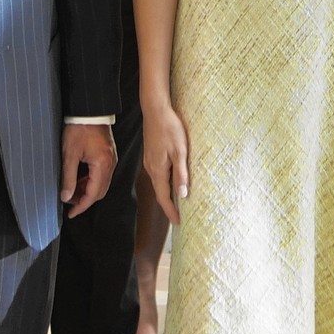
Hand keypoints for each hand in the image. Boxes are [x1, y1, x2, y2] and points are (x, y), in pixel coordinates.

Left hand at [60, 122, 115, 217]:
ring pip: (102, 184)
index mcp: (102, 165)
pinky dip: (92, 181)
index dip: (82, 206)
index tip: (71, 213)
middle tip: (69, 203)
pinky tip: (80, 180)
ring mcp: (111, 159)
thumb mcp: (69, 154)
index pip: (93, 194)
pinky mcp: (109, 155)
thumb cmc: (79, 129)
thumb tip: (66, 196)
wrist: (90, 112)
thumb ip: (68, 177)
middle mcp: (110, 164)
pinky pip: (103, 175)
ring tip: (72, 191)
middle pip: (100, 191)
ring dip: (88, 191)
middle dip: (85, 200)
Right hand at [142, 99, 190, 224]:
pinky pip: (159, 174)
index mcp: (158, 170)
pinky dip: (166, 182)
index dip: (171, 211)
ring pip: (159, 183)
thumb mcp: (180, 150)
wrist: (155, 110)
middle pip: (160, 192)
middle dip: (169, 206)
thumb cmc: (169, 128)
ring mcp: (150, 161)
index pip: (164, 197)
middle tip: (179, 217)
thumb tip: (183, 195)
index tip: (178, 223)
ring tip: (178, 202)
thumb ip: (181, 173)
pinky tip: (173, 180)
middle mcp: (151, 168)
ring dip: (167, 194)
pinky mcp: (152, 154)